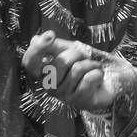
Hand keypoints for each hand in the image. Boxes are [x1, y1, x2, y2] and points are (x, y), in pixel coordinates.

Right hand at [21, 31, 136, 113]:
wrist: (107, 83)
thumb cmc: (84, 66)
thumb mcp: (69, 51)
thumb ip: (54, 46)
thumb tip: (34, 39)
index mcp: (43, 72)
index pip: (29, 63)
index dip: (37, 49)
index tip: (51, 34)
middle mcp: (49, 85)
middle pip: (60, 62)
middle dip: (78, 54)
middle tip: (85, 57)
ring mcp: (63, 95)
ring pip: (77, 69)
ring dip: (91, 64)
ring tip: (93, 68)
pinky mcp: (78, 101)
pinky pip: (89, 79)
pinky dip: (97, 73)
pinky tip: (98, 78)